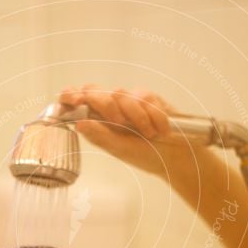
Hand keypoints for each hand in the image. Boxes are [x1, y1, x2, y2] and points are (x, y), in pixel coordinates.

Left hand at [58, 84, 190, 177]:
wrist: (176, 157)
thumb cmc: (146, 155)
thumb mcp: (120, 150)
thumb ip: (100, 136)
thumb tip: (79, 124)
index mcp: (98, 121)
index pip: (78, 101)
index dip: (71, 95)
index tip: (72, 99)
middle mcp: (110, 108)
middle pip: (94, 90)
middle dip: (103, 103)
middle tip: (118, 121)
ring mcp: (129, 101)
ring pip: (120, 93)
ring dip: (134, 117)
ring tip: (148, 134)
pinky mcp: (149, 98)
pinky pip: (144, 97)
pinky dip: (153, 117)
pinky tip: (160, 130)